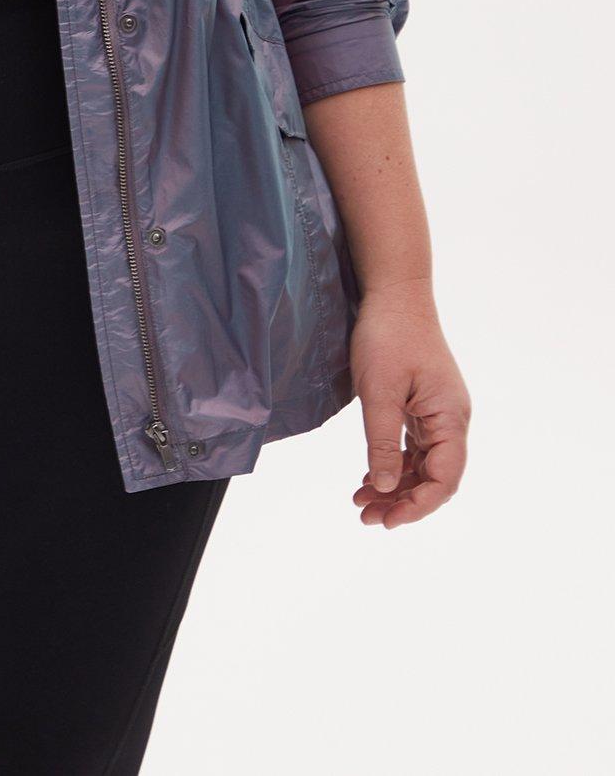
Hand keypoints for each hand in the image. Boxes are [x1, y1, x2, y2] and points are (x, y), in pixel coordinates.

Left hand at [349, 279, 469, 527]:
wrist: (394, 292)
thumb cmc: (388, 336)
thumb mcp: (379, 392)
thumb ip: (381, 442)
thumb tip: (385, 489)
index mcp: (451, 418)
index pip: (444, 478)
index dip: (418, 506)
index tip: (387, 521)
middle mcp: (451, 419)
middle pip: (435, 476)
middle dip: (403, 501)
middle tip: (366, 517)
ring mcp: (438, 412)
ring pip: (423, 464)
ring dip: (396, 486)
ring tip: (362, 503)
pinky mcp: (423, 404)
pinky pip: (414, 446)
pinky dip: (394, 464)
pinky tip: (370, 478)